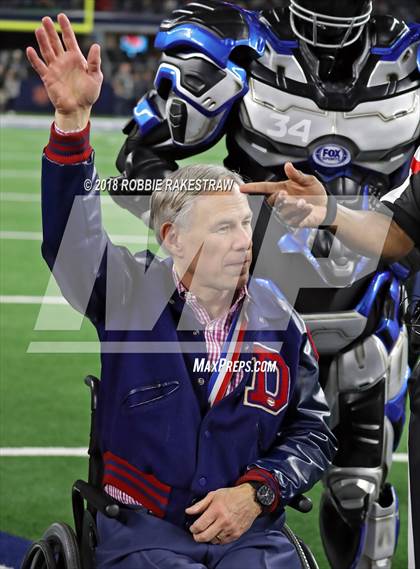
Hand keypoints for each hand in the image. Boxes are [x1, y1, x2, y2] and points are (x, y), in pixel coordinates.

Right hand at [26, 13, 102, 129]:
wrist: (78, 109)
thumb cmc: (88, 94)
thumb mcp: (95, 77)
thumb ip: (95, 62)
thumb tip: (96, 46)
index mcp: (76, 59)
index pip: (69, 40)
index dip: (65, 28)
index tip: (61, 16)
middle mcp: (64, 61)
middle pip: (55, 42)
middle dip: (51, 31)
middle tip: (45, 19)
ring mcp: (55, 68)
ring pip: (47, 51)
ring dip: (42, 41)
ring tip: (39, 29)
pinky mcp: (48, 78)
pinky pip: (39, 66)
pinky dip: (34, 59)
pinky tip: (30, 50)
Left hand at [185, 484, 260, 544]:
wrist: (251, 499)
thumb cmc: (232, 495)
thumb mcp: (214, 495)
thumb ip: (200, 504)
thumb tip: (188, 511)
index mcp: (216, 510)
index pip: (200, 525)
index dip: (193, 529)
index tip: (192, 528)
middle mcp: (223, 521)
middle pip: (205, 536)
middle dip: (197, 537)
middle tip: (196, 534)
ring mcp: (230, 529)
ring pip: (214, 541)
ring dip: (208, 538)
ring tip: (207, 532)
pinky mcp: (237, 534)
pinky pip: (223, 542)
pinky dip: (217, 539)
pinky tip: (216, 533)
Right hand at [240, 162, 328, 226]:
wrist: (326, 208)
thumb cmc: (316, 193)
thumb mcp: (308, 180)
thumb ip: (297, 174)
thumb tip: (288, 166)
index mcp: (282, 189)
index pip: (264, 188)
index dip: (253, 188)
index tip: (242, 188)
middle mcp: (283, 201)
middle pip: (271, 201)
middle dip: (278, 198)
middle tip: (286, 194)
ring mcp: (287, 213)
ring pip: (282, 211)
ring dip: (293, 206)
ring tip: (304, 202)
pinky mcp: (294, 222)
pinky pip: (293, 218)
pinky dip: (302, 212)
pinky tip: (308, 207)